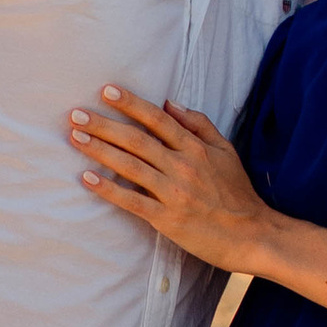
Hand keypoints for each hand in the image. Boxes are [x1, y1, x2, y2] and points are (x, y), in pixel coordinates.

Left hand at [68, 87, 271, 272]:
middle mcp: (182, 166)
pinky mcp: (166, 219)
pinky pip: (131, 201)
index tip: (106, 91)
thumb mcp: (227, 151)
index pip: (158, 119)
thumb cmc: (238, 193)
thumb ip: (199, 125)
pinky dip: (108, 189)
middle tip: (76, 114)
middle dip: (104, 125)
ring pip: (130, 166)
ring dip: (99, 150)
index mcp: (196, 148)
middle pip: (137, 140)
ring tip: (75, 137)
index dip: (131, 103)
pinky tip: (87, 178)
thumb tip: (171, 103)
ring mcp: (173, 193)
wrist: (252, 235)